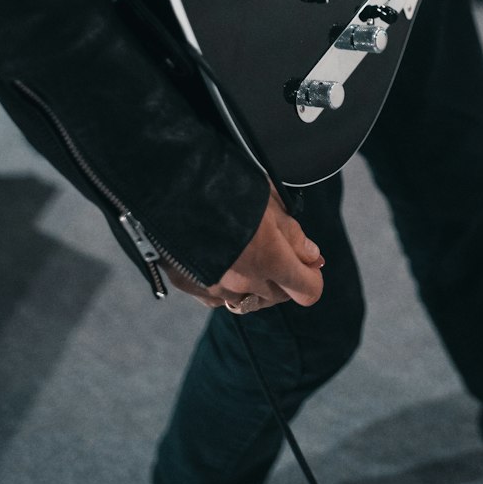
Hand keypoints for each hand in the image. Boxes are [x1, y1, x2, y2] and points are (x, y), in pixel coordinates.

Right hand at [163, 183, 324, 313]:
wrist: (171, 184)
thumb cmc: (226, 183)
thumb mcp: (270, 200)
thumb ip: (293, 234)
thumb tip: (312, 256)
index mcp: (271, 259)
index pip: (308, 290)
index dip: (312, 276)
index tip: (309, 262)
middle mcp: (245, 281)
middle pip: (278, 296)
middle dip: (285, 279)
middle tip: (279, 252)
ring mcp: (215, 288)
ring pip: (247, 300)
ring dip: (255, 285)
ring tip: (249, 257)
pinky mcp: (189, 286)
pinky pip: (217, 297)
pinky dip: (226, 286)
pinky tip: (223, 264)